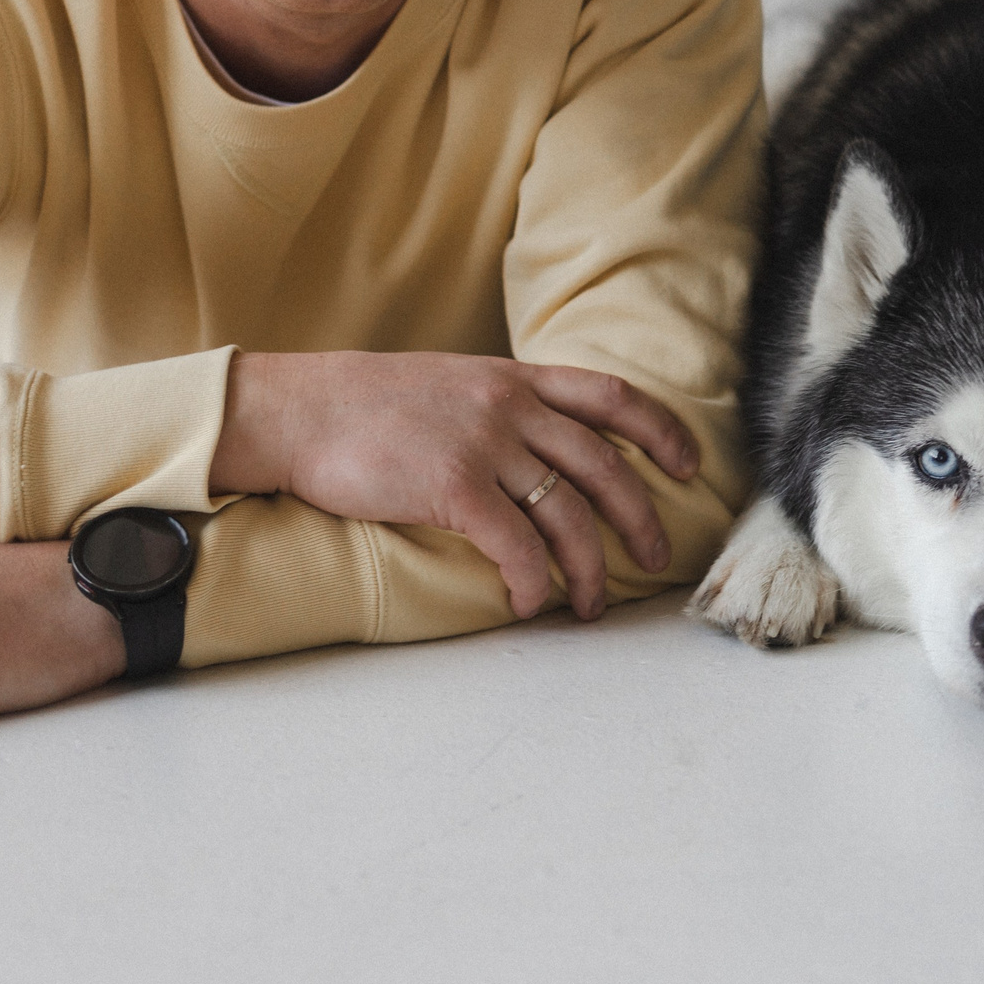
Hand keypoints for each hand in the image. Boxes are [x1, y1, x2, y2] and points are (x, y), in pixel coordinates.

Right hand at [211, 352, 699, 620]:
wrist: (295, 410)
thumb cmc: (363, 405)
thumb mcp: (450, 382)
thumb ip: (500, 404)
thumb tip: (537, 445)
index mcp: (514, 378)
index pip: (611, 396)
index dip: (660, 431)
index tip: (688, 465)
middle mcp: (510, 406)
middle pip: (605, 464)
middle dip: (641, 516)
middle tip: (654, 557)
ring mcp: (484, 444)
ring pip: (568, 514)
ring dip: (588, 568)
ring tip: (590, 605)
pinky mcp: (453, 486)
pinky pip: (516, 546)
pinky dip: (531, 582)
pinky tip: (527, 603)